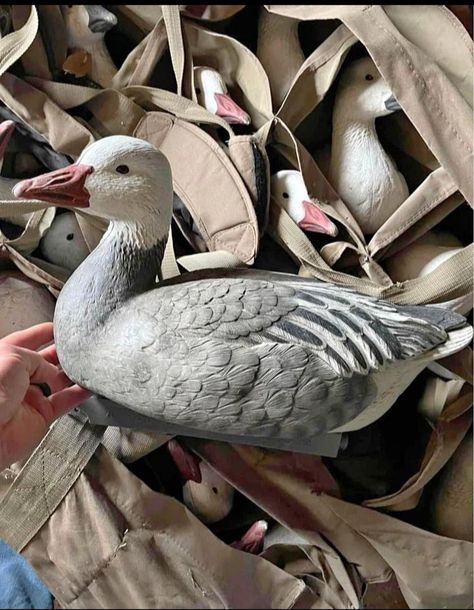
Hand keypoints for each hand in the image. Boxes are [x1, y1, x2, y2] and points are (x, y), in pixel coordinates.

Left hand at [0, 322, 90, 469]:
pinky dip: (80, 394)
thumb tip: (54, 372)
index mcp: (5, 358)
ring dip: (74, 374)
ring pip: (58, 382)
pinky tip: (90, 386)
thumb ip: (39, 359)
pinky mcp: (41, 416)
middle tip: (79, 347)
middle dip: (61, 353)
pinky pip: (66, 402)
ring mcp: (29, 397)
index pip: (27, 341)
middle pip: (45, 361)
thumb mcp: (15, 357)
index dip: (44, 333)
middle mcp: (16, 378)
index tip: (61, 328)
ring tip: (88, 365)